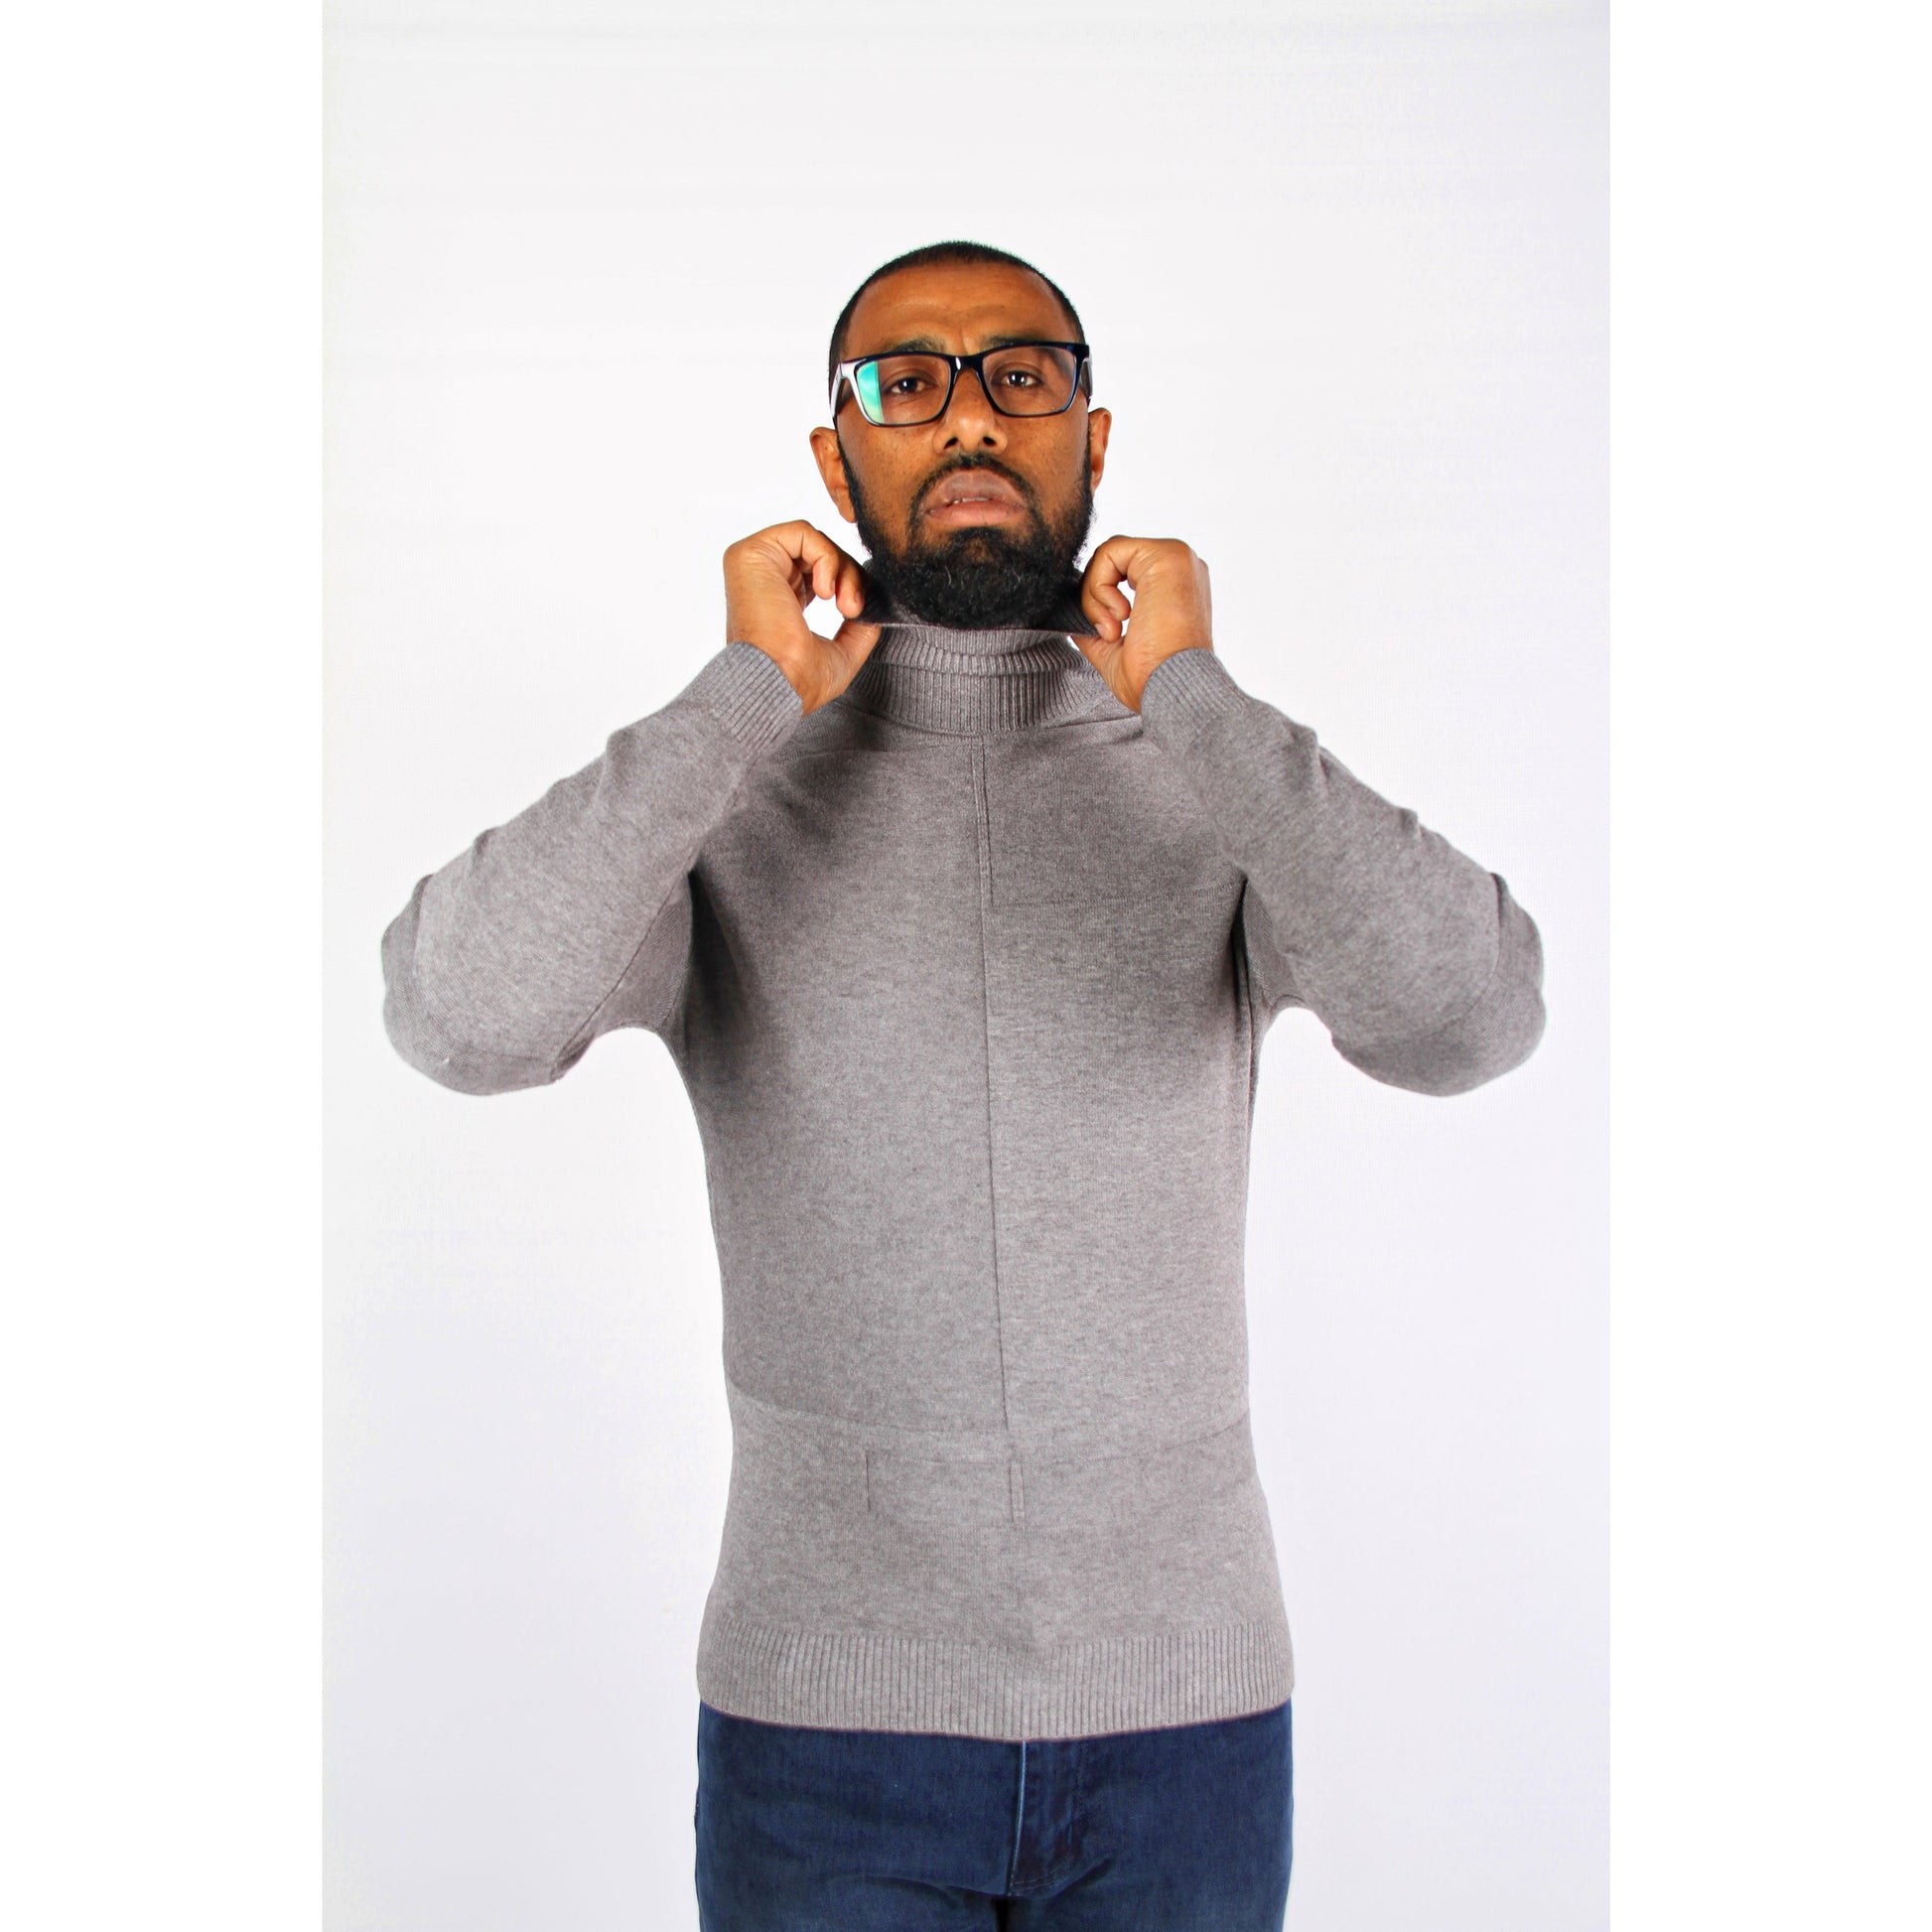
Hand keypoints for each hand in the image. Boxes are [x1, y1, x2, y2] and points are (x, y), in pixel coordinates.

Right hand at [723, 521, 881, 715]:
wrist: (776, 686)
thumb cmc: (798, 681)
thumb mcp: (841, 653)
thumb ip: (857, 628)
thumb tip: (874, 607)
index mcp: (777, 599)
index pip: (818, 570)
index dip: (846, 583)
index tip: (857, 612)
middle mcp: (763, 578)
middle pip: (819, 553)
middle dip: (849, 575)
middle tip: (854, 609)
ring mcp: (754, 565)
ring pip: (815, 541)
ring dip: (842, 569)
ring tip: (846, 605)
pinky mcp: (749, 554)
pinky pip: (802, 532)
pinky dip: (825, 557)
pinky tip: (825, 591)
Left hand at [1076, 536, 1213, 712]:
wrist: (1173, 690)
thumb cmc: (1154, 680)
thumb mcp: (1114, 649)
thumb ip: (1096, 624)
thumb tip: (1072, 614)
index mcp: (1174, 586)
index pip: (1123, 570)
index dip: (1102, 599)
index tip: (1113, 636)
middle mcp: (1180, 567)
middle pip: (1114, 560)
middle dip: (1095, 597)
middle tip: (1110, 634)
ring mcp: (1175, 558)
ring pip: (1108, 555)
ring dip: (1095, 596)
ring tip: (1113, 630)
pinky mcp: (1166, 555)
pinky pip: (1109, 552)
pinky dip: (1099, 587)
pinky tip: (1118, 618)